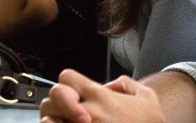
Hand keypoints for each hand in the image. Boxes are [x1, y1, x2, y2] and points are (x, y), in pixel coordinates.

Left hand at [40, 70, 164, 122]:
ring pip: (48, 121)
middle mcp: (88, 113)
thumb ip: (126, 84)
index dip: (68, 84)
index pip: (66, 78)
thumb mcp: (147, 98)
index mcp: (100, 97)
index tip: (76, 94)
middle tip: (67, 114)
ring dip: (55, 121)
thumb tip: (111, 85)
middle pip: (51, 99)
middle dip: (56, 105)